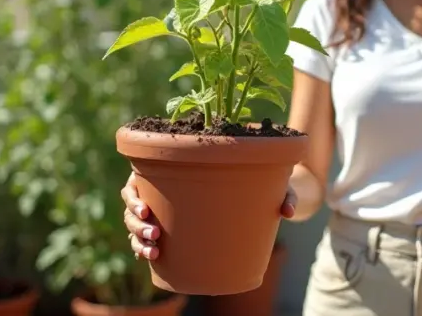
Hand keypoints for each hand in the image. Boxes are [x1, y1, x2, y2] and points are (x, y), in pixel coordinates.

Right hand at [121, 172, 297, 260]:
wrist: (260, 195)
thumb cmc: (262, 182)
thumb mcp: (272, 183)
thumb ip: (282, 192)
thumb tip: (288, 211)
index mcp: (179, 164)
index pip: (142, 173)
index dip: (136, 192)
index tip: (148, 210)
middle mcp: (165, 184)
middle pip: (133, 199)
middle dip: (136, 220)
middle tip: (155, 233)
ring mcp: (164, 207)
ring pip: (135, 221)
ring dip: (137, 236)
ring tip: (155, 249)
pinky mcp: (169, 227)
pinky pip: (145, 237)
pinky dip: (143, 248)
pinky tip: (151, 257)